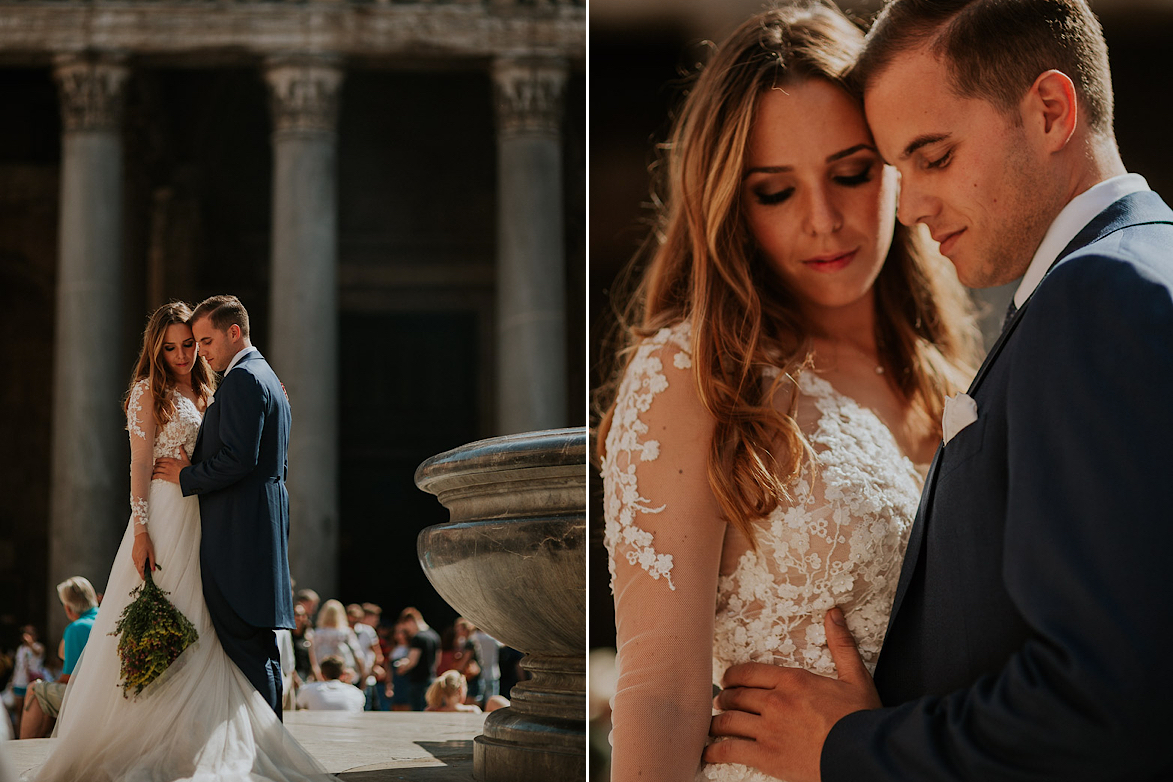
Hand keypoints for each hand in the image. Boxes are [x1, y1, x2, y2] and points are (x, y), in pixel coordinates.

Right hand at [132, 531, 157, 579]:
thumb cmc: (147, 543)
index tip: (145, 579)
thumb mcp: (151, 553)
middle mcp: (136, 559)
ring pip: (137, 566)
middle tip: (146, 577)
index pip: (141, 570)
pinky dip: (139, 565)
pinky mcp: (133, 555)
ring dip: (140, 569)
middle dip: (142, 574)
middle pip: (138, 569)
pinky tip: (143, 564)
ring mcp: (134, 557)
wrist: (140, 537)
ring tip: (146, 571)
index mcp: (141, 559)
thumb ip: (152, 562)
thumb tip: (153, 569)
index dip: (143, 575)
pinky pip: (136, 562)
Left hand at [153, 450, 190, 483]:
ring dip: (154, 470)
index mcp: (172, 460)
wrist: (188, 476)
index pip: (161, 459)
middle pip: (158, 464)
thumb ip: (182, 452)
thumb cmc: (187, 468)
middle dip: (155, 466)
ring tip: (154, 472)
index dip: (157, 461)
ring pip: (156, 469)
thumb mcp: (186, 459)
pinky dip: (154, 476)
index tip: (156, 462)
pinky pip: (157, 475)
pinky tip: (153, 477)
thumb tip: (181, 446)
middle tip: (155, 467)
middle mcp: (168, 465)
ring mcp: (166, 471)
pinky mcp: (166, 477)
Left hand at [705, 608, 880, 781]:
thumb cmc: (862, 719)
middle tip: (721, 703)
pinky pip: (731, 750)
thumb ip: (841, 645)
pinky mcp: (768, 757)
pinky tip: (707, 752)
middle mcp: (775, 702)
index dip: (733, 677)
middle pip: (736, 697)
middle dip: (725, 699)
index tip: (728, 680)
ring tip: (713, 725)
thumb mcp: (856, 677)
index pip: (748, 673)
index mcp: (792, 681)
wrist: (865, 756)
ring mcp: (769, 730)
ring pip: (729, 721)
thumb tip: (833, 613)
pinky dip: (715, 750)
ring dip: (717, 722)